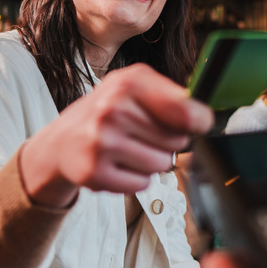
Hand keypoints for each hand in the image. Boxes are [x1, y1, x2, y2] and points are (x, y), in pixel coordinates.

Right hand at [21, 63, 213, 206]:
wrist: (61, 142)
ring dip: (151, 162)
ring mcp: (101, 142)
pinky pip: (142, 184)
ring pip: (162, 165)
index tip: (197, 124)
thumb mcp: (135, 88)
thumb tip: (205, 118)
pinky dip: (136, 179)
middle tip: (143, 136)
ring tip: (128, 150)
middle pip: (177, 142)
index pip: (186, 111)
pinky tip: (118, 165)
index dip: (198, 122)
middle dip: (167, 142)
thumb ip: (173, 97)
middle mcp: (113, 110)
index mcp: (129, 84)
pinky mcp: (94, 172)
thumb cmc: (107, 113)